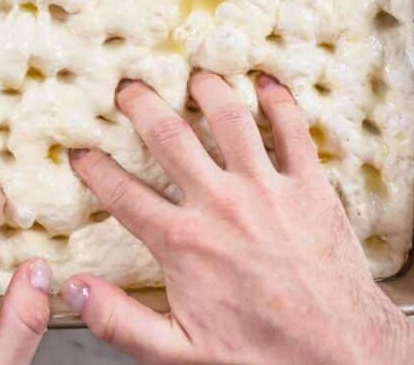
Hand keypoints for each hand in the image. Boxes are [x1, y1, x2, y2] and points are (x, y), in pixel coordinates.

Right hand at [65, 72, 413, 364]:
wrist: (340, 353)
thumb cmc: (262, 353)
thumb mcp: (178, 352)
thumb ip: (120, 320)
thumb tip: (73, 290)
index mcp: (183, 242)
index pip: (122, 193)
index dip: (94, 168)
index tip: (80, 150)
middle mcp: (220, 204)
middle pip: (169, 137)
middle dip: (141, 105)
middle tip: (127, 87)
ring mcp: (266, 189)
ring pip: (229, 120)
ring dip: (207, 90)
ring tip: (193, 76)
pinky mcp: (308, 186)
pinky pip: (293, 130)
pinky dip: (279, 101)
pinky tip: (267, 83)